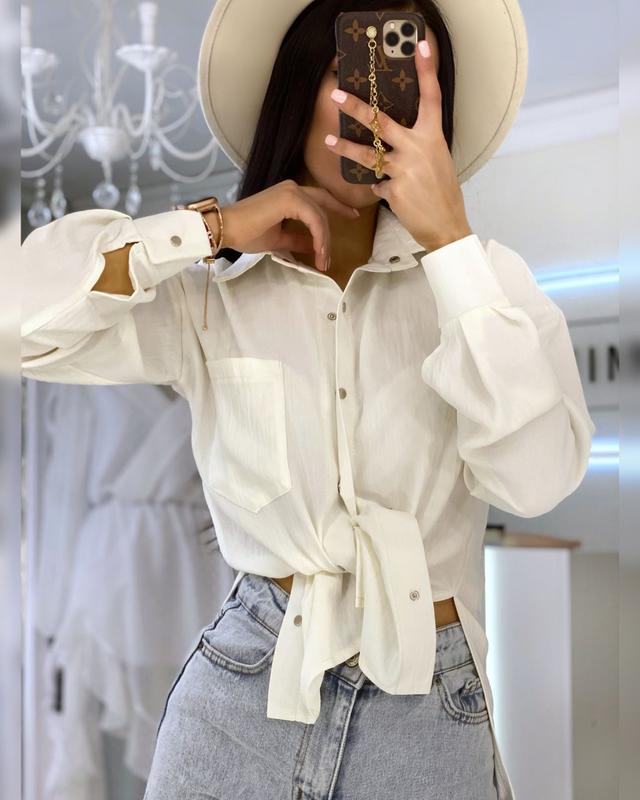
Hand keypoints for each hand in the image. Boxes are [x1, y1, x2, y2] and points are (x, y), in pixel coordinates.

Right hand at [210, 181, 358, 272]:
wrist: (226, 229)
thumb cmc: (246, 234)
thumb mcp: (278, 239)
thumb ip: (297, 240)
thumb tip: (313, 246)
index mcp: (288, 195)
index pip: (318, 201)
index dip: (336, 209)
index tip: (352, 217)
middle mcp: (292, 188)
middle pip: (323, 206)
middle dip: (337, 221)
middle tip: (344, 238)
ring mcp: (291, 192)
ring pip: (320, 215)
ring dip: (325, 240)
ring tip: (323, 260)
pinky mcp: (290, 199)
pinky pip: (314, 219)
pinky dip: (319, 237)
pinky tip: (318, 252)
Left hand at [326, 39, 472, 251]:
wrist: (446, 225)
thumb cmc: (443, 192)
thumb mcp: (438, 160)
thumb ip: (419, 145)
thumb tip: (398, 137)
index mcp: (433, 136)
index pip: (431, 97)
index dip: (426, 71)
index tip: (419, 46)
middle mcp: (417, 148)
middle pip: (381, 122)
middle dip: (356, 108)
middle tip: (336, 95)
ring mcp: (403, 169)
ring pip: (368, 155)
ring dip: (346, 149)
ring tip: (329, 142)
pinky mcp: (393, 190)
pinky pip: (378, 184)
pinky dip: (382, 188)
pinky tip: (392, 193)